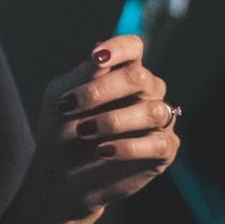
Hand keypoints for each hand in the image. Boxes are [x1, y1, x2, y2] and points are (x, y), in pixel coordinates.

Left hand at [29, 33, 180, 221]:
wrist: (60, 175)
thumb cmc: (62, 130)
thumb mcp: (62, 97)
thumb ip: (83, 75)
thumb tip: (100, 50)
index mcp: (122, 72)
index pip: (133, 48)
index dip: (119, 48)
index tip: (97, 58)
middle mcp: (146, 92)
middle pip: (139, 78)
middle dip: (102, 91)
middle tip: (70, 108)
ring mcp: (158, 120)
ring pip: (153, 111)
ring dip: (114, 121)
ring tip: (84, 133)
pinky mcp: (164, 150)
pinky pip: (158, 143)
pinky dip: (128, 146)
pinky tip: (103, 151)